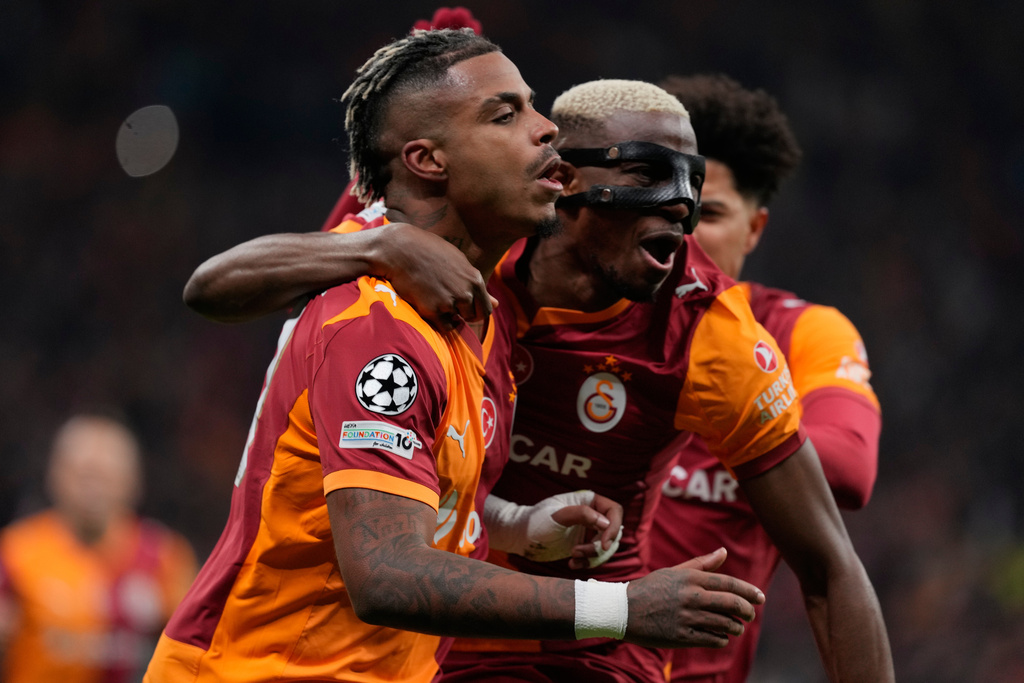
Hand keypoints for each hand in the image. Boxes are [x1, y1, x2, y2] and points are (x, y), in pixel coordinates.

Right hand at [375, 223, 495, 330]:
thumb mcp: (458, 263)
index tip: (465, 308)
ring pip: (456, 321)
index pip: (486, 308)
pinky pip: (443, 326)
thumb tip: (497, 304)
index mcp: (474, 279)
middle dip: (462, 313)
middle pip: (472, 316)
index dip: (476, 311)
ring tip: (434, 296)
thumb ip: (476, 285)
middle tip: (445, 299)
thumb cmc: (430, 252)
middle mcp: (465, 292)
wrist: (400, 250)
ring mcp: (449, 302)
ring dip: (448, 315)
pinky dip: (438, 321)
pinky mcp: (432, 310)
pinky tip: (428, 304)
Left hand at [485, 491, 622, 565]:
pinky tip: (572, 564)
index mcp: (588, 501)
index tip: (604, 544)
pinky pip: (595, 557)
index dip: (614, 527)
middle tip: (579, 551)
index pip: (614, 511)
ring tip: (573, 556)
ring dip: (592, 556)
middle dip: (599, 545)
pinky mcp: (583, 545)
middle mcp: (592, 515)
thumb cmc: (536, 521)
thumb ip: (581, 514)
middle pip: (613, 531)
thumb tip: (605, 522)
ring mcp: (588, 531)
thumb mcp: (557, 516)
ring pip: (605, 547)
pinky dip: (586, 563)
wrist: (521, 536)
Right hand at [624, 548, 765, 648]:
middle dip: (747, 610)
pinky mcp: (682, 636)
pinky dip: (721, 639)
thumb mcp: (674, 571)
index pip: (728, 583)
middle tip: (751, 614)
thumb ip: (701, 564)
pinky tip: (721, 636)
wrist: (623, 610)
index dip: (748, 591)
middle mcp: (691, 596)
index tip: (761, 597)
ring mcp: (687, 617)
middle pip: (731, 604)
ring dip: (736, 626)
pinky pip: (712, 639)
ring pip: (724, 623)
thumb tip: (723, 552)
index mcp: (690, 578)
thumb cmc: (650, 588)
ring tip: (737, 627)